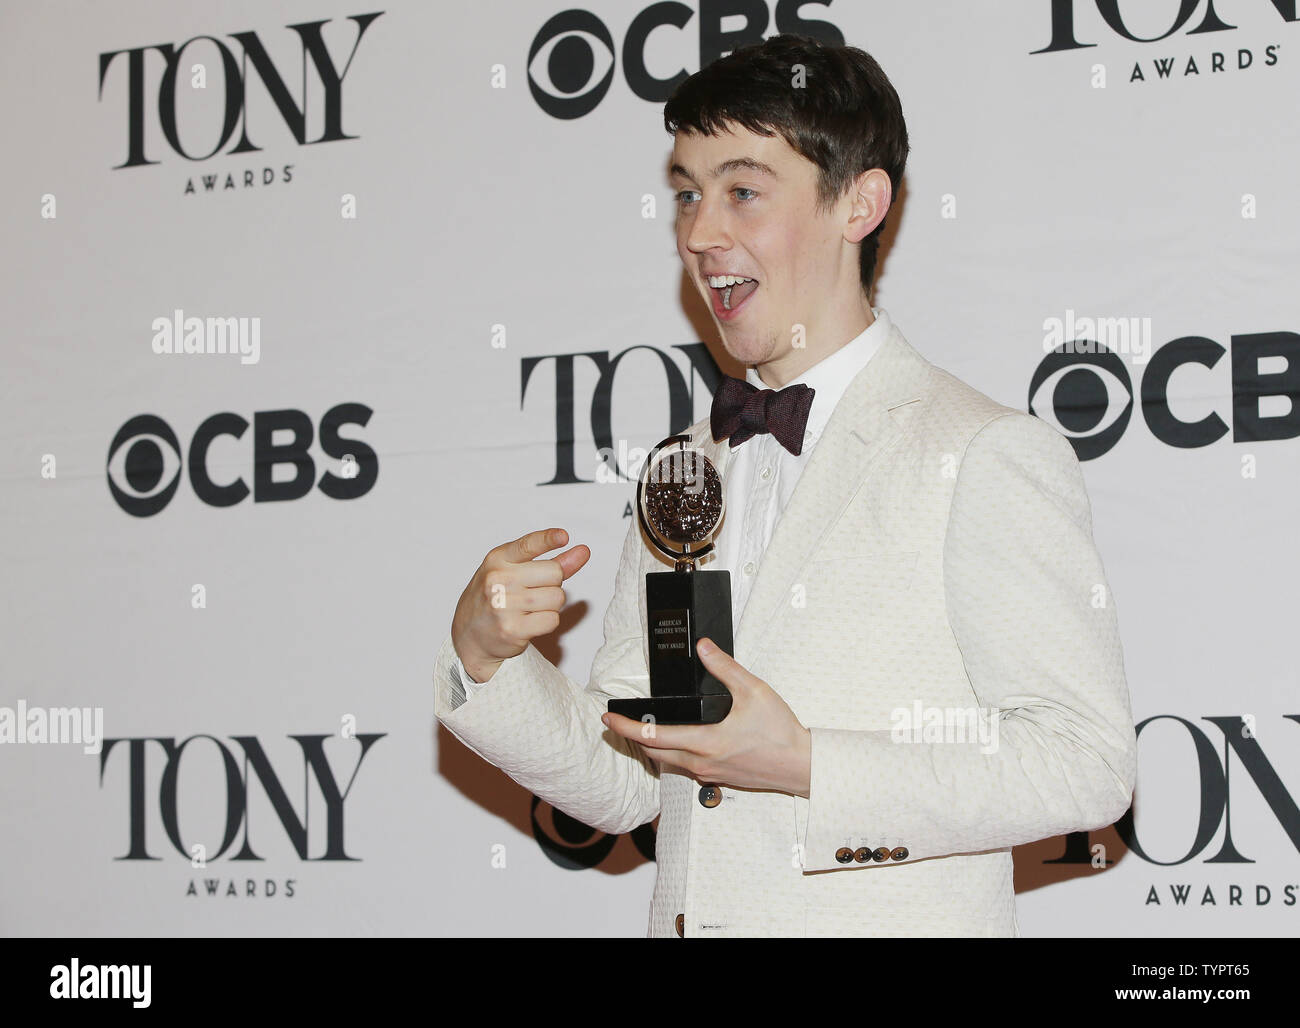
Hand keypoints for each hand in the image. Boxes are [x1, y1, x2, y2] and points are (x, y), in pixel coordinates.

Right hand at [451, 528, 589, 683]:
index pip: (528, 544)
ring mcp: (503, 604)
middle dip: (553, 584)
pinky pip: (552, 620)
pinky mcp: (512, 629)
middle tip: (534, 592)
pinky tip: (530, 622)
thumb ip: (550, 562)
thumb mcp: (514, 572)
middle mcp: (498, 579)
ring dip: (551, 605)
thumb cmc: (495, 598)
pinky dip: (547, 622)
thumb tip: (583, 551)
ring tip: (530, 608)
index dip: (548, 539)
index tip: (563, 537)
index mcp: (498, 559)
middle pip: (555, 573)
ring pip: (557, 598)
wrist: (469, 634)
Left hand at [601, 637, 811, 796]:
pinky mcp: (718, 778)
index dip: (625, 726)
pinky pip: (686, 767)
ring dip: (653, 746)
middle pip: (653, 752)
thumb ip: (725, 668)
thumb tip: (704, 648)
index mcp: (705, 742)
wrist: (801, 766)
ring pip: (669, 762)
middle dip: (631, 737)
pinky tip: (679, 740)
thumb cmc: (780, 733)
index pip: (652, 736)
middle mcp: (701, 763)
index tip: (608, 717)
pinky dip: (673, 753)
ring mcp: (709, 774)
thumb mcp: (754, 691)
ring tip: (643, 729)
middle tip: (617, 722)